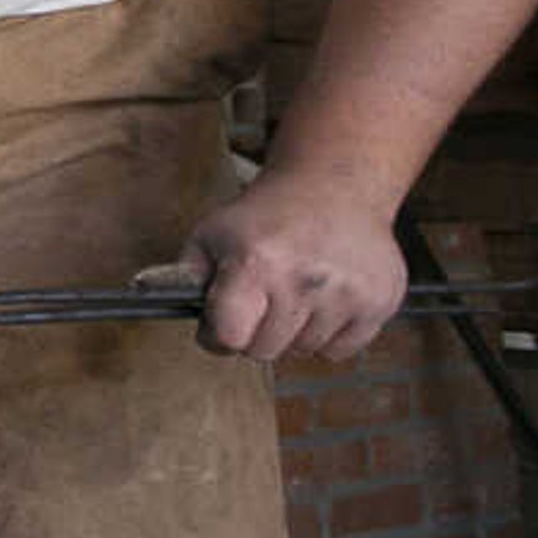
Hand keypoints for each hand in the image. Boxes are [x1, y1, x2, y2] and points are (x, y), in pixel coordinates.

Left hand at [150, 168, 406, 364]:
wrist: (334, 185)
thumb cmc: (265, 216)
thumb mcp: (211, 234)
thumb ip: (184, 276)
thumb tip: (157, 303)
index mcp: (256, 264)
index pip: (230, 339)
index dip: (219, 336)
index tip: (221, 323)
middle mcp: (304, 281)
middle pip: (265, 352)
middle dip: (255, 333)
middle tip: (261, 299)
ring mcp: (347, 293)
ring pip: (304, 352)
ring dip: (293, 332)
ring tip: (296, 289)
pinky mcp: (380, 301)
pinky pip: (341, 351)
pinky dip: (328, 335)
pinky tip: (324, 298)